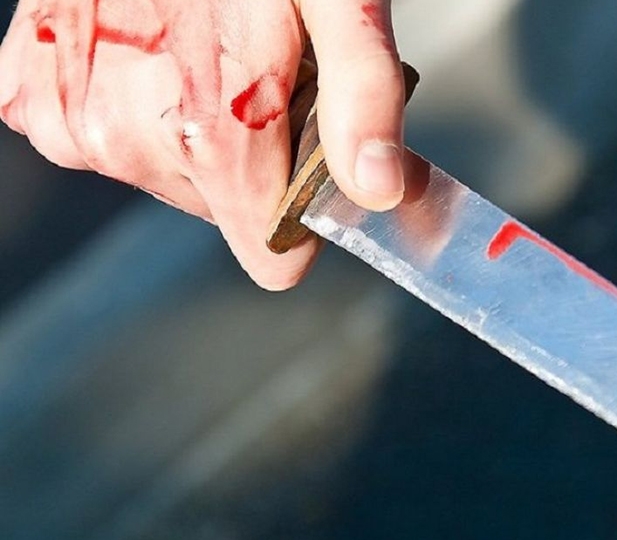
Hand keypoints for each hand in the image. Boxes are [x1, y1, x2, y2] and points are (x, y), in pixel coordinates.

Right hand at [0, 0, 407, 289]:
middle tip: (256, 72)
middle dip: (248, 153)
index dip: (301, 216)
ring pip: (163, 173)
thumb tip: (377, 191)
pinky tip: (146, 45)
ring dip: (190, 122)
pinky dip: (129, 99)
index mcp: (214, 139)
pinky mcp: (29, 92)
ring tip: (201, 45)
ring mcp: (72, 121)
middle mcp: (130, 145)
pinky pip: (96, 133)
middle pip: (221, 208)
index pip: (271, 259)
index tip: (309, 162)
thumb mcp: (339, 5)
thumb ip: (362, 100)